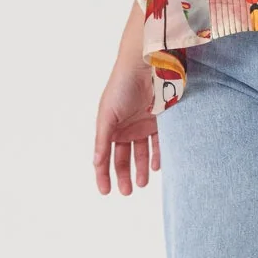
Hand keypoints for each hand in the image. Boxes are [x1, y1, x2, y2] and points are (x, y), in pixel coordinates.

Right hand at [94, 45, 158, 195]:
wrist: (146, 66)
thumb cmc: (122, 86)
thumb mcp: (107, 115)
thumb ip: (102, 139)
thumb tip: (96, 163)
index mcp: (109, 126)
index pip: (104, 155)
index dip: (103, 173)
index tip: (105, 191)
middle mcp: (125, 128)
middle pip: (123, 158)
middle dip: (124, 176)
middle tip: (126, 192)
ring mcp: (143, 125)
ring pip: (142, 154)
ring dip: (141, 169)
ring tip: (142, 183)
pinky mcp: (160, 122)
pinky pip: (159, 144)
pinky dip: (158, 156)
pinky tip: (157, 167)